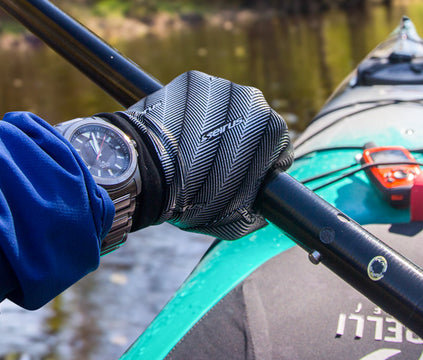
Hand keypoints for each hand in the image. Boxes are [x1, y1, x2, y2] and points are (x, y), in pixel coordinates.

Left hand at [117, 71, 290, 238]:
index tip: (241, 178)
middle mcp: (252, 98)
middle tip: (213, 166)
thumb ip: (256, 210)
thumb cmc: (194, 198)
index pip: (278, 147)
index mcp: (272, 129)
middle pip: (253, 124)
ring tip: (192, 149)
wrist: (145, 171)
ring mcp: (220, 84)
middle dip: (238, 143)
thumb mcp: (235, 219)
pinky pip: (198, 98)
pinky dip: (190, 113)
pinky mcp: (191, 79)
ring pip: (225, 108)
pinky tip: (178, 133)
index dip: (262, 166)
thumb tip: (260, 208)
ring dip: (214, 125)